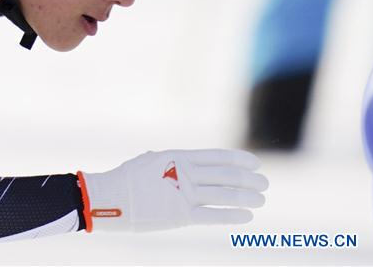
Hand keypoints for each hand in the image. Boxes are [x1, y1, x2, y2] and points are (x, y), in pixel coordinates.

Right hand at [80, 149, 267, 231]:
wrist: (108, 198)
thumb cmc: (125, 178)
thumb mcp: (148, 161)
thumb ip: (166, 161)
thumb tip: (173, 161)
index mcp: (178, 157)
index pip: (216, 156)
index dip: (239, 160)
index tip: (256, 164)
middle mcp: (184, 173)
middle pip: (225, 175)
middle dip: (248, 180)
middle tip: (265, 184)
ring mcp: (183, 194)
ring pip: (224, 195)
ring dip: (246, 197)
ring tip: (261, 200)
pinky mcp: (180, 215)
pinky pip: (213, 216)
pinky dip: (232, 216)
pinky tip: (247, 216)